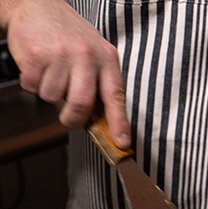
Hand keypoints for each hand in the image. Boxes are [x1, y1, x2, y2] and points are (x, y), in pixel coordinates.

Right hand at [3, 0, 129, 147]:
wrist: (37, 5)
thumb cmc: (69, 34)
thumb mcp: (95, 53)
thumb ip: (101, 83)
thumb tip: (102, 121)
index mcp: (106, 59)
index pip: (116, 97)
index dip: (119, 123)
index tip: (121, 143)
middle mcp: (86, 57)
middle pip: (82, 104)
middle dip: (73, 119)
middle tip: (69, 119)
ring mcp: (60, 56)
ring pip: (53, 97)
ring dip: (49, 92)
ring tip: (51, 73)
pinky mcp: (36, 56)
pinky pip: (33, 88)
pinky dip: (32, 84)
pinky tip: (38, 67)